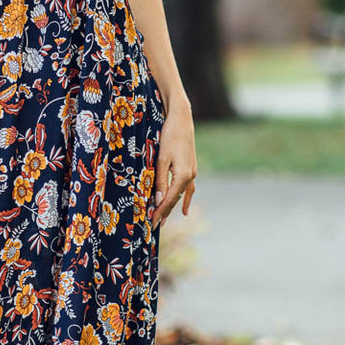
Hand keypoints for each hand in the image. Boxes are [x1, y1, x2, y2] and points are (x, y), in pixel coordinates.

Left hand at [150, 97, 196, 227]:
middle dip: (165, 212)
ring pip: (182, 194)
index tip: (151, 223)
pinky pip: (188, 188)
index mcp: (183, 176)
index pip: (169, 199)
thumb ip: (160, 181)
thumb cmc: (169, 136)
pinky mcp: (192, 167)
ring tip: (164, 218)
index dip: (160, 212)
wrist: (181, 118)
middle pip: (176, 199)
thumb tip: (158, 201)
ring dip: (173, 206)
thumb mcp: (161, 159)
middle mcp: (191, 176)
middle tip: (155, 226)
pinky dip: (185, 198)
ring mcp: (193, 171)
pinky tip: (184, 207)